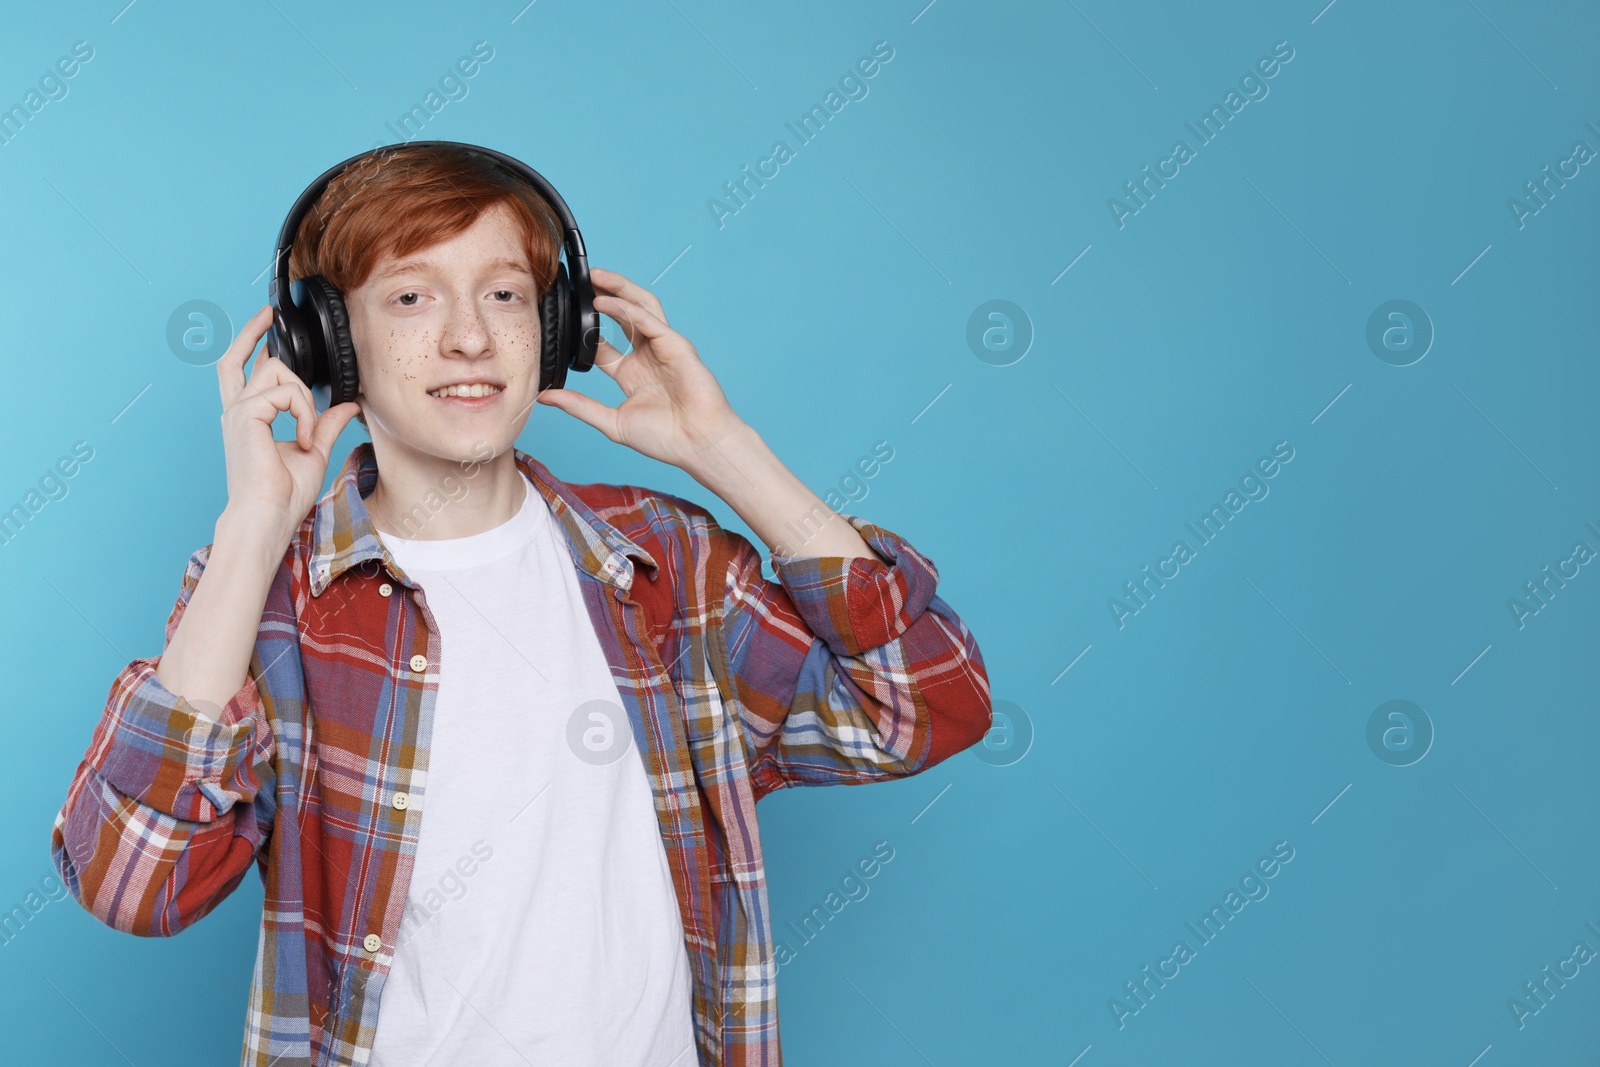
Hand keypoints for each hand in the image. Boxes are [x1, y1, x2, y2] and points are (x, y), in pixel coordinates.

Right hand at [216, 306, 361, 546]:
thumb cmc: (283, 494)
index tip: (269, 316)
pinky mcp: (245, 415)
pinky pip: (286, 393)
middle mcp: (237, 410)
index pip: (242, 366)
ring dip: (306, 400)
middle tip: (281, 334)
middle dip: (267, 342)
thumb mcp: (314, 451)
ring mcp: (238, 411)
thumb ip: (326, 424)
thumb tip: (348, 405)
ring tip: (309, 435)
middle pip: (252, 358)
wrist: (267, 517)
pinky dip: (305, 414)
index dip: (253, 338)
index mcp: (248, 417)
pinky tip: (304, 441)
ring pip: (278, 371)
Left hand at [534, 267, 744, 471]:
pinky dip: (626, 308)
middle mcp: (648, 356)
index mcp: (632, 374)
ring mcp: (664, 348)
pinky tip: (605, 302)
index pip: (603, 344)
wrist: (698, 445)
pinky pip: (649, 320)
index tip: (563, 317)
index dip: (585, 328)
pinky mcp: (677, 346)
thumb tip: (544, 397)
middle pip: (624, 315)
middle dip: (605, 295)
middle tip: (581, 281)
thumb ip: (579, 406)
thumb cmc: (666, 439)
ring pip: (640, 307)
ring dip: (619, 289)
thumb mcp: (612, 422)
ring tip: (595, 277)